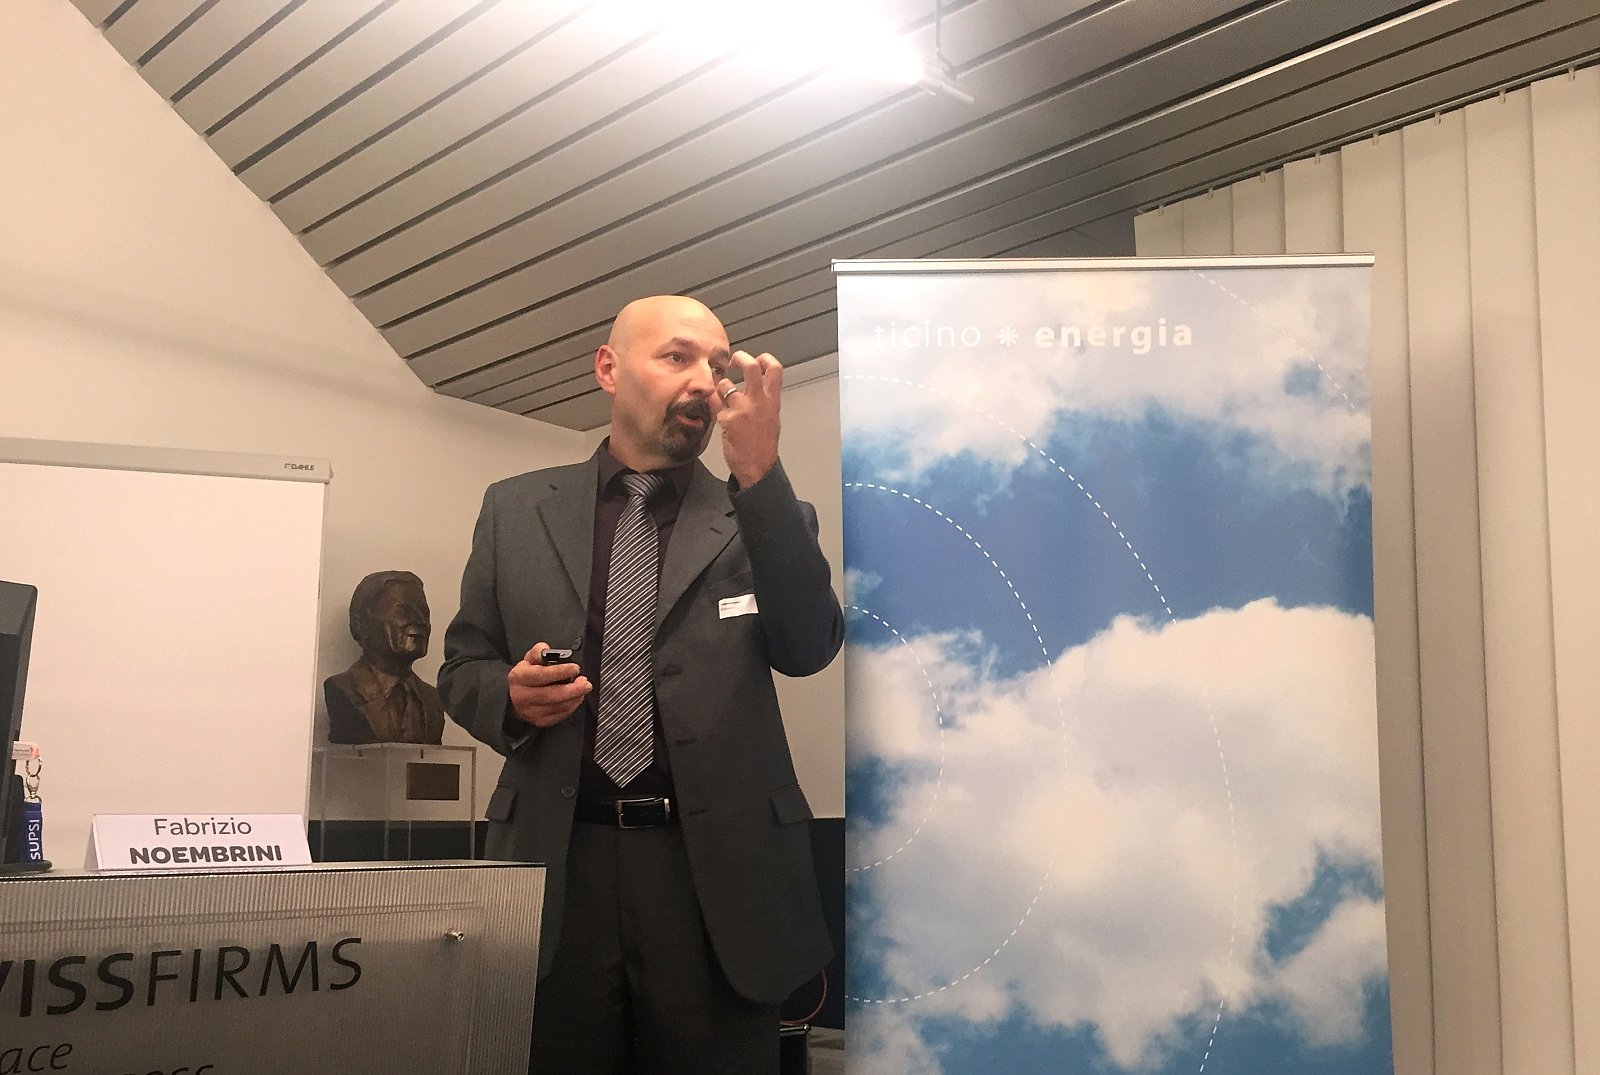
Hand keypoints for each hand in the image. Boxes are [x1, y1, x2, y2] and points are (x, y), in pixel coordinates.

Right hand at [507, 642, 589, 727]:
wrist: (515, 696)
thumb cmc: (526, 675)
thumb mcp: (529, 659)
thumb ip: (539, 651)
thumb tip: (547, 651)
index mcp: (519, 677)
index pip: (541, 675)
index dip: (560, 672)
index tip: (575, 668)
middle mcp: (523, 696)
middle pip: (552, 694)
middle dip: (573, 688)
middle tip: (585, 682)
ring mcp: (531, 711)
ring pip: (558, 706)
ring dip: (575, 697)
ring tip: (583, 688)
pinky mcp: (539, 721)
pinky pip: (560, 715)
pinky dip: (572, 706)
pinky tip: (576, 698)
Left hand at [716, 350, 780, 487]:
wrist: (757, 466)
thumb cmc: (764, 445)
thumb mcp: (772, 418)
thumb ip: (765, 400)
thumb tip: (757, 386)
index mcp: (772, 400)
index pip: (774, 369)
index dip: (765, 358)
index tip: (757, 358)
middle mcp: (759, 401)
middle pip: (750, 366)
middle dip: (740, 358)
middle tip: (733, 361)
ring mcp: (742, 409)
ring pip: (725, 385)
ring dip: (721, 389)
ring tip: (723, 400)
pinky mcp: (727, 418)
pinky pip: (715, 405)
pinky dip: (716, 410)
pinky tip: (722, 419)